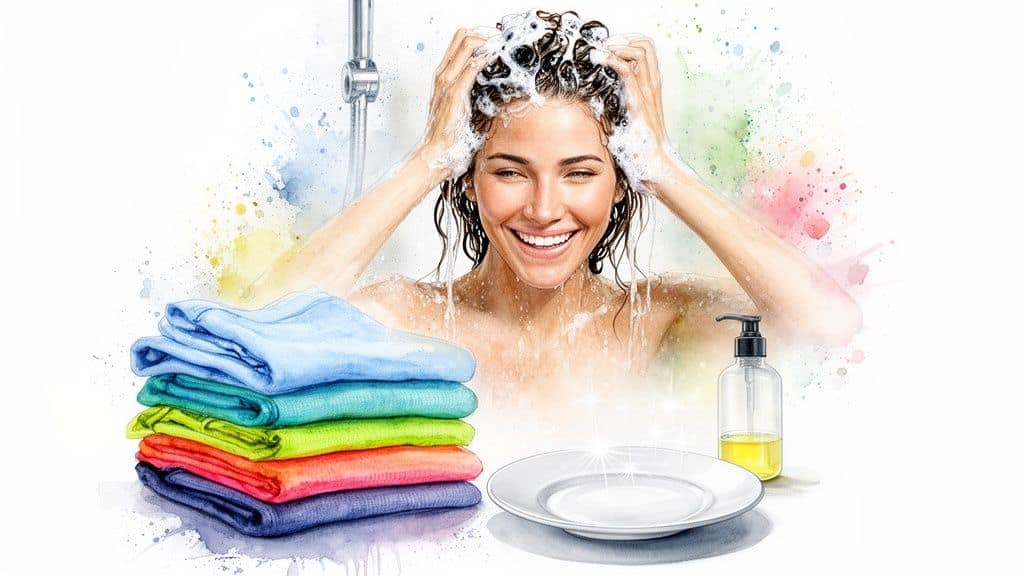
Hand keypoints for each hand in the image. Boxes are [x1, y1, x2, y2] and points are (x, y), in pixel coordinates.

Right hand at [416, 29, 489, 182]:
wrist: (435, 155)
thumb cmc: (446, 139)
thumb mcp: (458, 110)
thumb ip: (467, 96)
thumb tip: (487, 92)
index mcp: (442, 79)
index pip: (458, 43)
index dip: (479, 39)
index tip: (494, 45)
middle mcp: (442, 76)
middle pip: (461, 36)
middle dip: (484, 36)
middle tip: (499, 45)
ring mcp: (447, 83)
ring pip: (466, 44)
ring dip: (487, 43)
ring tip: (500, 49)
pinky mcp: (455, 94)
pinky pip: (472, 66)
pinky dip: (485, 58)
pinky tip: (496, 60)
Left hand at [602, 37, 694, 192]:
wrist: (656, 171)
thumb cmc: (642, 154)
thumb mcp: (628, 127)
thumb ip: (619, 113)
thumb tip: (598, 108)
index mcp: (650, 92)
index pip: (646, 54)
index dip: (629, 44)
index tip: (609, 47)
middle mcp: (651, 90)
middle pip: (646, 47)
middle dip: (623, 39)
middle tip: (604, 45)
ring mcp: (647, 96)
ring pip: (640, 53)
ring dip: (617, 46)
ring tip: (600, 50)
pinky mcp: (638, 105)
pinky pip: (628, 73)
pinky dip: (613, 60)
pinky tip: (600, 59)